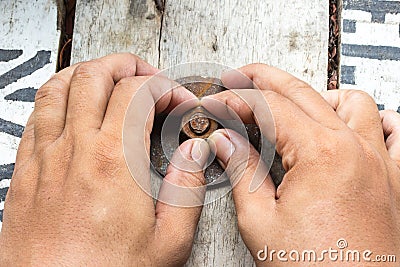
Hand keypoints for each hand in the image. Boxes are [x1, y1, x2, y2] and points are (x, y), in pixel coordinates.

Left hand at [0, 53, 209, 265]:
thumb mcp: (168, 240)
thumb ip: (187, 187)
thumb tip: (195, 150)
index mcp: (115, 161)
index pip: (138, 92)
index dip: (165, 88)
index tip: (178, 103)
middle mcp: (75, 149)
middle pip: (96, 74)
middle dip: (128, 65)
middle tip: (147, 77)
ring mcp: (45, 156)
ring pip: (60, 85)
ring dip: (90, 73)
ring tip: (111, 81)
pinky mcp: (26, 169)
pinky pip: (37, 113)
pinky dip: (59, 96)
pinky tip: (74, 108)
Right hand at [203, 64, 399, 265]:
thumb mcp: (261, 221)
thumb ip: (242, 171)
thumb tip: (226, 141)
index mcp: (320, 154)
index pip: (268, 107)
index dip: (235, 99)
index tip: (217, 102)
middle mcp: (355, 148)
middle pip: (302, 91)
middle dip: (264, 80)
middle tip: (239, 79)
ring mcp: (380, 160)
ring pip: (351, 101)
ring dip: (316, 95)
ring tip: (291, 104)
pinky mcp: (393, 178)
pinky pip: (393, 130)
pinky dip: (370, 118)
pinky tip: (350, 124)